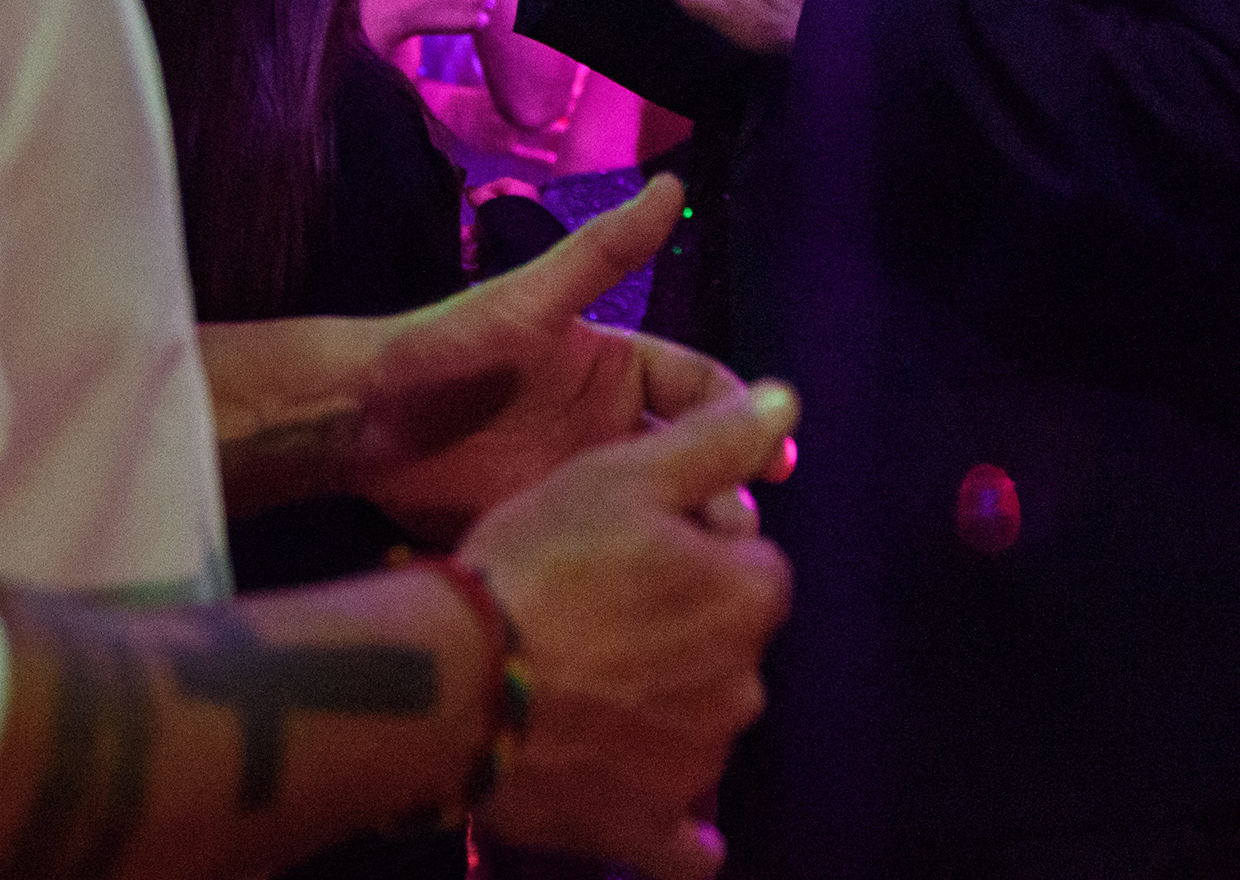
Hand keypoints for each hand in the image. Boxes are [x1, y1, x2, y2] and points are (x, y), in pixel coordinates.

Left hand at [359, 176, 747, 540]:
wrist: (364, 422)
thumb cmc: (448, 348)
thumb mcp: (532, 299)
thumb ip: (604, 251)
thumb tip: (673, 184)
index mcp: (619, 367)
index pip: (702, 388)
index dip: (742, 416)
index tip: (776, 451)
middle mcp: (611, 422)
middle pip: (693, 455)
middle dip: (726, 485)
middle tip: (742, 528)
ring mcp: (585, 478)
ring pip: (661, 507)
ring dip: (691, 531)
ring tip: (705, 564)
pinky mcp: (555, 526)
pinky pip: (614, 547)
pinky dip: (645, 565)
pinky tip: (666, 594)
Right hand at [466, 379, 800, 879]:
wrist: (455, 681)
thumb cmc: (542, 561)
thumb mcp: (624, 474)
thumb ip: (715, 442)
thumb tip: (785, 403)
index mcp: (749, 598)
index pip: (752, 566)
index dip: (699, 552)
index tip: (639, 551)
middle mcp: (744, 686)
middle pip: (728, 647)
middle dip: (684, 632)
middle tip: (602, 616)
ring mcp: (698, 765)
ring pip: (700, 726)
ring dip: (665, 709)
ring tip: (584, 685)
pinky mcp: (647, 827)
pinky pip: (681, 842)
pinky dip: (673, 827)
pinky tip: (655, 812)